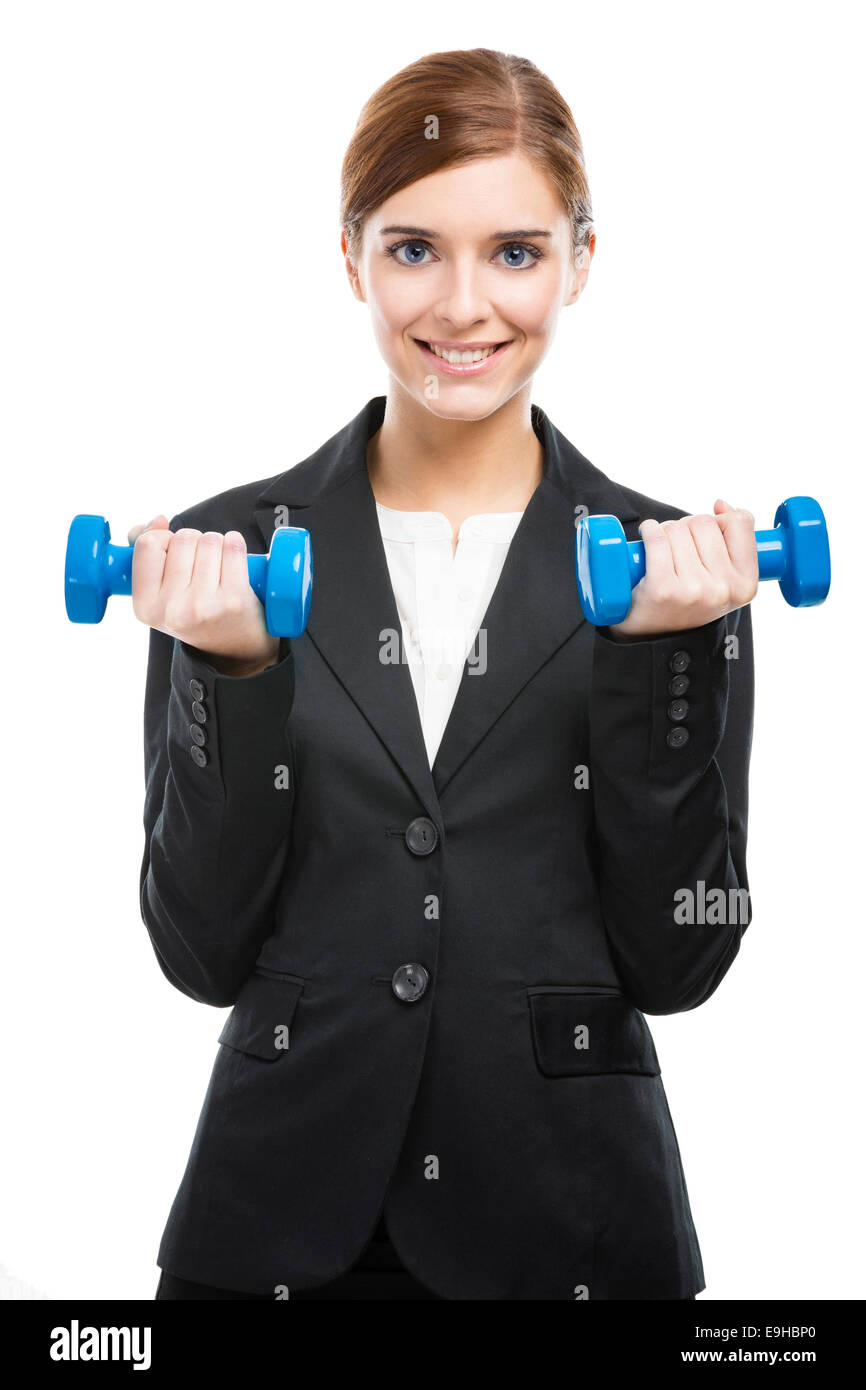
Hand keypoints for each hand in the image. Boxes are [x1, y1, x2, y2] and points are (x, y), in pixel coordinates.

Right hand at [128, 515, 279, 669]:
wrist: (237, 648)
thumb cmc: (197, 612)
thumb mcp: (161, 593)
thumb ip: (147, 554)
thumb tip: (158, 520)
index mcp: (145, 606)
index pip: (147, 545)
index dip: (163, 538)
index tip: (173, 551)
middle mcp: (171, 609)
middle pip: (183, 539)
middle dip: (195, 543)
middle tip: (202, 567)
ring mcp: (203, 606)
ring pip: (209, 540)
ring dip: (217, 545)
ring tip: (219, 569)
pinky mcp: (234, 600)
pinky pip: (233, 547)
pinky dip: (236, 544)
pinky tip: (236, 560)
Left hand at [605, 499, 759, 640]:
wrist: (653, 639)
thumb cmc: (687, 604)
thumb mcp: (722, 581)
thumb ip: (732, 542)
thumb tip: (721, 506)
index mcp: (745, 585)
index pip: (740, 523)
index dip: (720, 520)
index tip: (706, 534)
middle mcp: (723, 589)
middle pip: (704, 522)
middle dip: (687, 528)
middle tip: (678, 550)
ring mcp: (693, 590)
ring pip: (678, 527)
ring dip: (665, 532)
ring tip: (663, 554)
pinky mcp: (662, 588)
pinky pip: (656, 538)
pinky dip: (648, 531)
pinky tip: (647, 538)